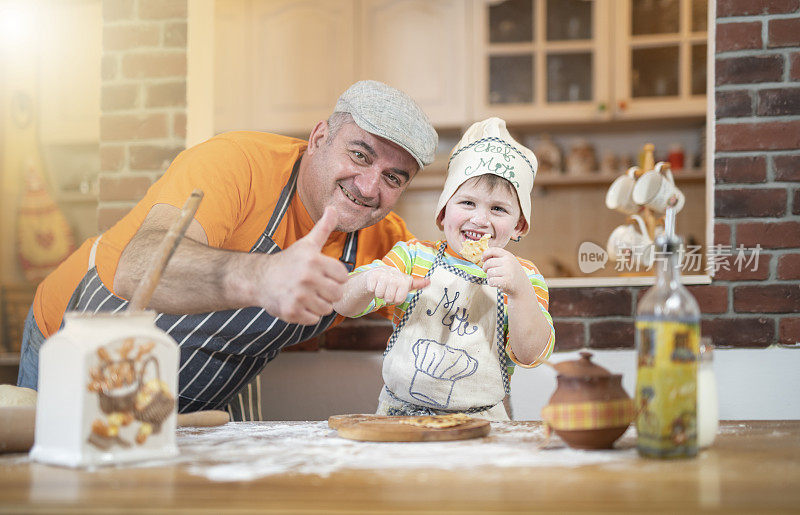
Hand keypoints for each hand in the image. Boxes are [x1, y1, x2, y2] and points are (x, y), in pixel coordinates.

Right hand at [254, 207, 348, 324]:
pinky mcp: (292, 312)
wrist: (260, 279)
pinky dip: (308, 314)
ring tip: (306, 295)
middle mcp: (307, 277)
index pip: (343, 276)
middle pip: (337, 294)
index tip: (323, 274)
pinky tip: (298, 304)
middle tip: (315, 286)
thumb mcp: (307, 244)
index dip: (335, 277)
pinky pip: (314, 319)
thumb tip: (333, 208)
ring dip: (319, 304)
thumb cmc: (288, 261)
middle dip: (329, 292)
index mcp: (314, 260)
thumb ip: (324, 227)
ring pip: (327, 308)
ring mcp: (299, 296)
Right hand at [364, 267, 429, 305]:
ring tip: (382, 287)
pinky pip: (372, 290)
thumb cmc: (395, 281)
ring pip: (380, 295)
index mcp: (404, 280)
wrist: (379, 273)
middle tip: (388, 290)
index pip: (399, 300)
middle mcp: (395, 276)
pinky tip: (376, 284)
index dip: (396, 299)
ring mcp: (383, 275)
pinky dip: (373, 289)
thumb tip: (430, 281)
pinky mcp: (373, 275)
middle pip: (389, 299)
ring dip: (380, 293)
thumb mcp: (407, 283)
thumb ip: (418, 284)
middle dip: (387, 297)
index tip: (397, 293)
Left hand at [482, 247, 529, 296]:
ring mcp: (508, 271)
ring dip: (489, 277)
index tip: (483, 259)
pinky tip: (497, 284)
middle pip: (488, 263)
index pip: (493, 250)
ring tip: (496, 279)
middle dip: (485, 268)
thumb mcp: (509, 262)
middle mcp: (508, 262)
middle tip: (488, 273)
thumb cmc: (512, 274)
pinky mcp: (506, 281)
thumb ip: (498, 258)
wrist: (523, 288)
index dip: (485, 254)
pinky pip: (491, 281)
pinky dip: (491, 283)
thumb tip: (484, 257)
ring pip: (489, 273)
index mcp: (508, 255)